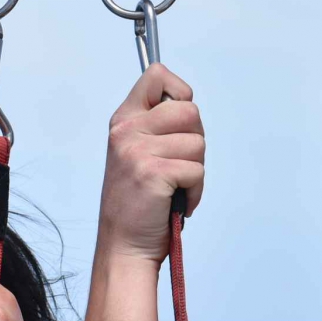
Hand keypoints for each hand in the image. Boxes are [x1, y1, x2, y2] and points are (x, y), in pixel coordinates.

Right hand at [98, 63, 203, 263]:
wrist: (123, 244)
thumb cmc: (137, 201)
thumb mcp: (137, 152)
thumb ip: (156, 125)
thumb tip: (186, 102)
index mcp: (124, 120)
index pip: (157, 75)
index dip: (179, 93)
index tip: (175, 122)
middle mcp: (127, 131)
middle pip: (190, 110)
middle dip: (194, 140)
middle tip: (175, 164)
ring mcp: (137, 151)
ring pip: (198, 143)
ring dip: (195, 170)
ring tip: (173, 187)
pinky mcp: (152, 173)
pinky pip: (197, 171)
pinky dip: (194, 191)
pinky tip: (175, 201)